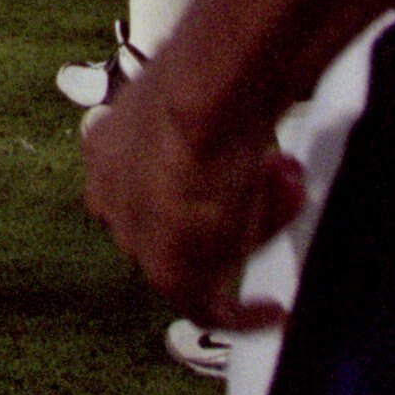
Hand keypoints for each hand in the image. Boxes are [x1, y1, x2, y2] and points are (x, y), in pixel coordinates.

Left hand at [80, 71, 303, 331]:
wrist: (204, 104)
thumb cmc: (207, 79)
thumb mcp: (197, 90)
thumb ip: (205, 110)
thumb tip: (238, 101)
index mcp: (107, 151)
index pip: (147, 179)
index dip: (199, 179)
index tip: (233, 178)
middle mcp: (112, 197)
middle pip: (181, 215)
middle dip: (239, 195)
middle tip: (277, 171)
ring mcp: (137, 240)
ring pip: (205, 249)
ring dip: (257, 223)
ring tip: (287, 186)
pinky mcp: (171, 277)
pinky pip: (211, 310)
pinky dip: (243, 315)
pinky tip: (270, 310)